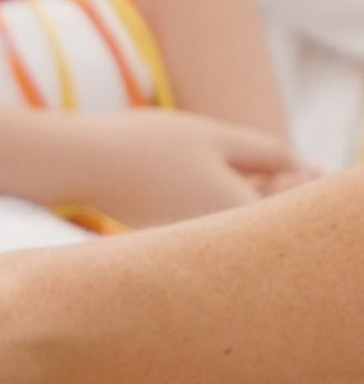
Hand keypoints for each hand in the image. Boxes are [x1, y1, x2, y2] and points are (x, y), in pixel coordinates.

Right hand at [55, 111, 306, 227]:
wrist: (75, 165)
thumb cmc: (147, 145)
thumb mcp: (217, 136)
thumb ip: (270, 154)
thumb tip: (308, 170)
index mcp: (238, 220)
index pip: (293, 210)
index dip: (299, 182)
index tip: (282, 161)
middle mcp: (215, 247)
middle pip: (266, 224)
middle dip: (274, 191)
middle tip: (247, 161)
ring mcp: (188, 247)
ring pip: (234, 224)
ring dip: (240, 196)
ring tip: (205, 167)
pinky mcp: (166, 241)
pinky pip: (205, 225)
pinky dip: (209, 203)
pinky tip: (180, 178)